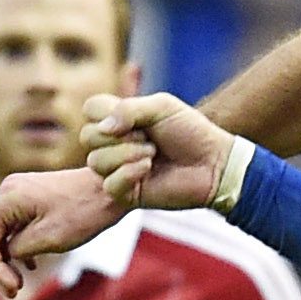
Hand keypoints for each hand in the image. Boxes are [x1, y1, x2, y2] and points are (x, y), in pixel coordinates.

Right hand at [0, 168, 126, 297]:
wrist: (116, 187)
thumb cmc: (86, 211)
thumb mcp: (49, 238)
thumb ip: (18, 249)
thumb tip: (7, 254)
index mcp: (8, 198)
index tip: (14, 287)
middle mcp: (9, 191)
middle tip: (14, 291)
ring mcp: (20, 193)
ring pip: (2, 233)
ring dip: (9, 259)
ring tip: (20, 283)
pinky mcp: (32, 198)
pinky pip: (16, 227)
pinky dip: (20, 246)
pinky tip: (30, 265)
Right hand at [80, 93, 234, 211]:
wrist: (213, 162)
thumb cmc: (190, 131)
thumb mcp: (162, 107)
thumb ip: (128, 109)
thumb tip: (102, 127)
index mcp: (120, 120)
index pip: (90, 110)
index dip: (105, 111)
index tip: (136, 118)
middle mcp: (114, 144)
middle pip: (88, 136)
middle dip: (120, 136)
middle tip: (149, 139)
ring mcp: (117, 169)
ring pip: (95, 161)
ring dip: (128, 154)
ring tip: (153, 155)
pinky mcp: (124, 192)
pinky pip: (109, 183)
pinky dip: (129, 173)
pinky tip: (148, 169)